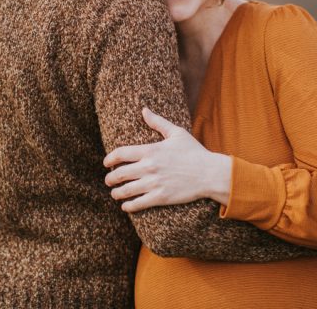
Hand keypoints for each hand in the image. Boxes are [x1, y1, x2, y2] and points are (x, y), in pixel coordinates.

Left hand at [103, 107, 231, 211]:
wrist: (210, 173)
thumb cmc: (194, 152)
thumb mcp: (177, 133)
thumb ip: (158, 122)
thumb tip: (144, 110)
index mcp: (150, 150)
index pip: (120, 154)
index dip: (109, 159)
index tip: (106, 163)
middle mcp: (149, 167)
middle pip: (119, 174)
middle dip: (109, 178)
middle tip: (108, 180)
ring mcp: (154, 183)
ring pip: (126, 190)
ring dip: (116, 193)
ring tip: (115, 193)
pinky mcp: (161, 197)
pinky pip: (138, 203)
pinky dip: (128, 206)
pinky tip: (126, 205)